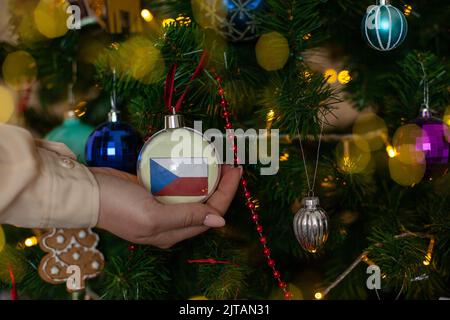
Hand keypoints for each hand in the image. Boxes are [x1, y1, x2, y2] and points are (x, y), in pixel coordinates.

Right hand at [90, 165, 241, 247]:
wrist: (86, 192)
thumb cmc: (117, 206)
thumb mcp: (153, 216)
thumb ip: (186, 219)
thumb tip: (219, 222)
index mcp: (172, 233)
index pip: (211, 215)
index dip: (227, 194)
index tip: (235, 171)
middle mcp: (170, 223)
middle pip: (206, 204)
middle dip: (222, 185)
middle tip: (229, 163)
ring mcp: (161, 207)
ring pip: (193, 193)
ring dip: (207, 178)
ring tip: (216, 160)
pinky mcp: (153, 192)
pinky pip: (178, 184)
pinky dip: (189, 173)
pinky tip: (194, 161)